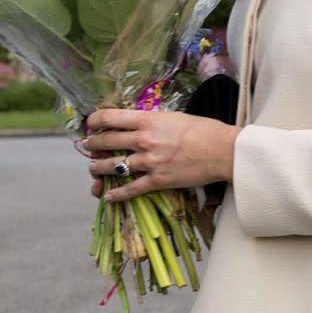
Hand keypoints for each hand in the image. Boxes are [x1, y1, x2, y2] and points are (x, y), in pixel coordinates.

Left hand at [84, 108, 237, 199]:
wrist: (222, 151)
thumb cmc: (203, 129)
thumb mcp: (173, 116)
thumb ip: (152, 120)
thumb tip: (137, 123)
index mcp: (147, 120)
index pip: (109, 118)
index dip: (94, 121)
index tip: (91, 124)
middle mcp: (143, 140)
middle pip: (106, 142)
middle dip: (92, 144)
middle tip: (88, 146)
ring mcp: (149, 162)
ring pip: (113, 165)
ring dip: (98, 168)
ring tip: (93, 168)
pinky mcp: (157, 180)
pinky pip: (130, 189)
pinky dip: (116, 194)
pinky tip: (107, 195)